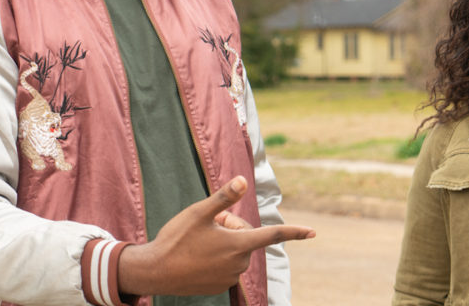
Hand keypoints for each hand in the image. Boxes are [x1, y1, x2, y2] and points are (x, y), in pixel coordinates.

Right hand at [118, 175, 314, 295]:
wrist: (154, 271)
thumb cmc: (177, 238)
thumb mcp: (200, 212)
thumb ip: (224, 197)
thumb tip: (244, 180)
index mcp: (238, 245)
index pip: (272, 235)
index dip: (295, 232)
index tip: (314, 232)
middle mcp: (238, 264)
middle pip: (245, 236)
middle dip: (231, 226)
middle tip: (207, 225)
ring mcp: (228, 278)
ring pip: (235, 250)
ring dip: (223, 242)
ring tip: (198, 242)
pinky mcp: (218, 287)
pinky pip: (226, 265)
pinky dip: (216, 256)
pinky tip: (197, 255)